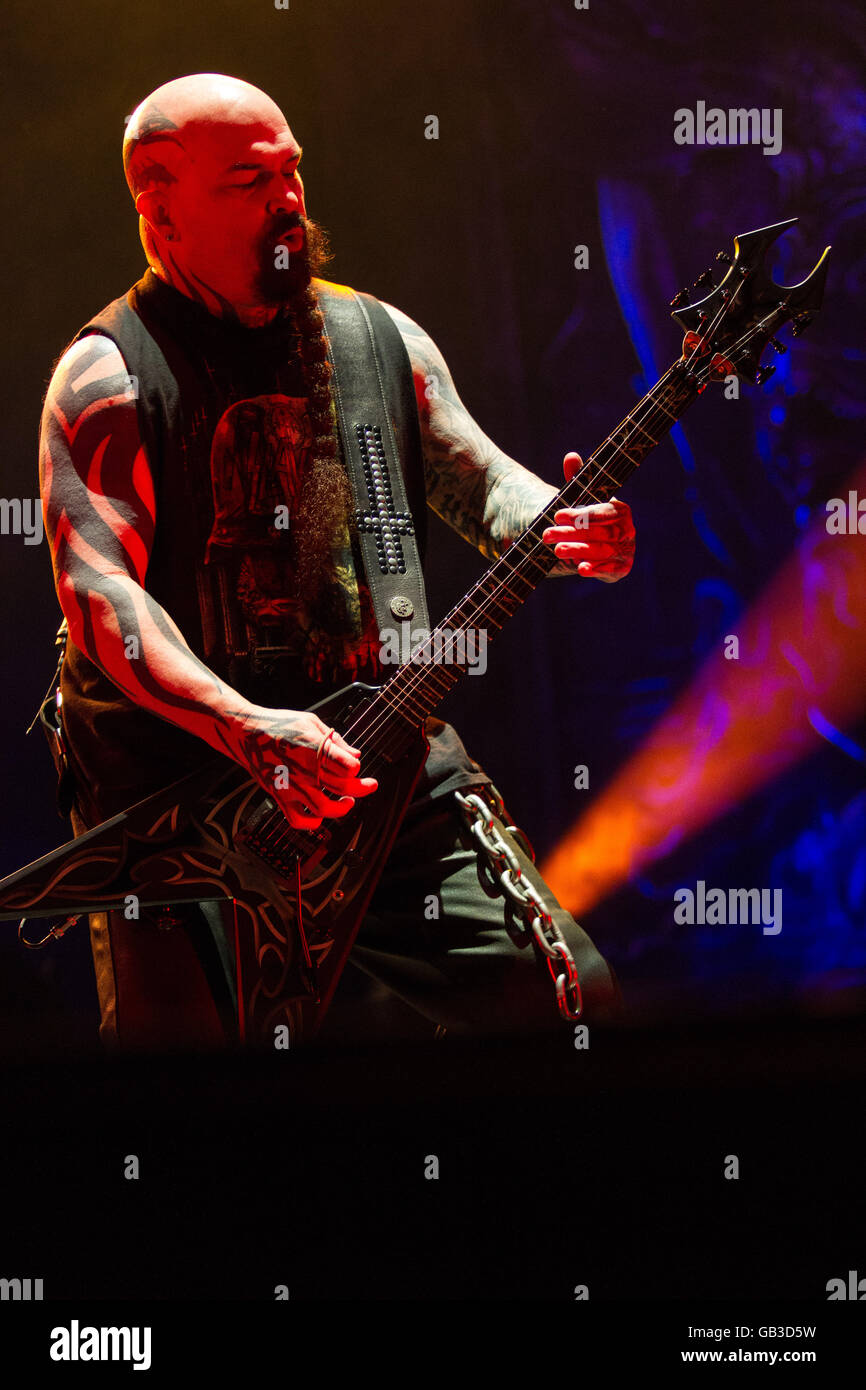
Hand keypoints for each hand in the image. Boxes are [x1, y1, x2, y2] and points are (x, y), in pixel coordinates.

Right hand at [225, 706, 377, 829]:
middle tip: (369, 786)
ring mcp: (292, 785)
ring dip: (341, 809)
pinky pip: (298, 819)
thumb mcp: (311, 722)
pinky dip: (311, 823)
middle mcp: (305, 769)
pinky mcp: (280, 796)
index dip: (356, 767)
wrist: (245, 733)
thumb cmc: (279, 724)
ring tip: (347, 802)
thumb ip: (335, 740)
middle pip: (342, 787)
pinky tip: (318, 816)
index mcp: (315, 748)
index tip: (354, 766)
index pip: (348, 766)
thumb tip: (355, 754)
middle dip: (361, 788)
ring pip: (324, 808)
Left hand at [541, 452, 634, 581]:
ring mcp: (626, 550)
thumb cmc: (590, 518)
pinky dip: (596, 569)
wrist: (602, 545)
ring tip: (556, 550)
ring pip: (602, 550)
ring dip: (579, 551)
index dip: (580, 514)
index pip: (602, 511)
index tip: (557, 515)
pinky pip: (609, 570)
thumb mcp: (584, 498)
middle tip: (546, 534)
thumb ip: (578, 478)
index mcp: (621, 510)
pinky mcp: (622, 568)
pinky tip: (580, 569)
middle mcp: (628, 530)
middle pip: (600, 532)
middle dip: (572, 533)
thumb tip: (571, 456)